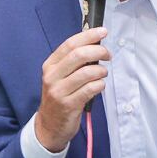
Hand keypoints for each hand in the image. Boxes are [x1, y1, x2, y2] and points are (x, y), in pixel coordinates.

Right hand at [36, 28, 110, 151]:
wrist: (49, 126)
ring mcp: (59, 91)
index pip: (70, 44)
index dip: (88, 36)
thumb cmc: (60, 97)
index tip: (103, 32)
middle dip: (98, 51)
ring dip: (100, 70)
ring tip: (103, 73)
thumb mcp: (60, 77)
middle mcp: (52, 76)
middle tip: (108, 54)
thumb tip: (94, 43)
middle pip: (78, 55)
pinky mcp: (68, 105)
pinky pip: (89, 89)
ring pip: (86, 73)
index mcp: (50, 65)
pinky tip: (100, 85)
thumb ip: (73, 62)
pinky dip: (99, 85)